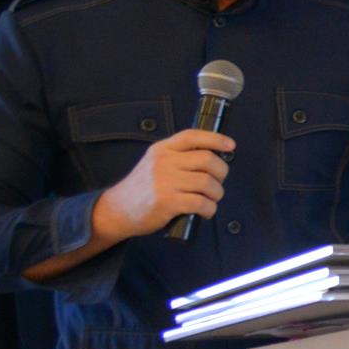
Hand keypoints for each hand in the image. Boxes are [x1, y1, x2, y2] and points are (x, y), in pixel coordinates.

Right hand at [91, 128, 232, 241]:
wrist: (117, 210)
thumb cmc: (143, 188)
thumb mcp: (155, 163)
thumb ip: (178, 157)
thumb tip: (213, 157)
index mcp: (161, 149)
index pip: (192, 136)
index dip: (215, 139)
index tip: (230, 145)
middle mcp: (163, 162)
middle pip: (207, 159)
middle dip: (221, 173)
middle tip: (217, 183)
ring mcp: (164, 182)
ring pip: (207, 182)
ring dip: (216, 194)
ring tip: (210, 200)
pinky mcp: (167, 202)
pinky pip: (201, 202)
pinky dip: (209, 209)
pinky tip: (205, 211)